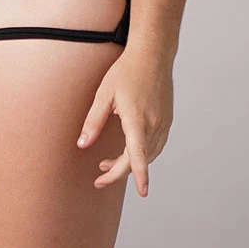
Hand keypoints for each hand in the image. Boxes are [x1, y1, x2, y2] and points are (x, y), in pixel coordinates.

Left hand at [76, 47, 173, 197]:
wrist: (153, 54)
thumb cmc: (126, 71)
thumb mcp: (104, 94)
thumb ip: (93, 121)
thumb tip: (82, 145)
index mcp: (137, 118)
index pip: (139, 154)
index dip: (140, 175)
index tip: (142, 193)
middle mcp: (153, 124)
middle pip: (139, 159)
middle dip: (118, 172)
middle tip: (99, 177)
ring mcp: (163, 123)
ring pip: (149, 154)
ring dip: (130, 163)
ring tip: (107, 162)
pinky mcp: (167, 120)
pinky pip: (156, 145)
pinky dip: (142, 153)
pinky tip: (129, 149)